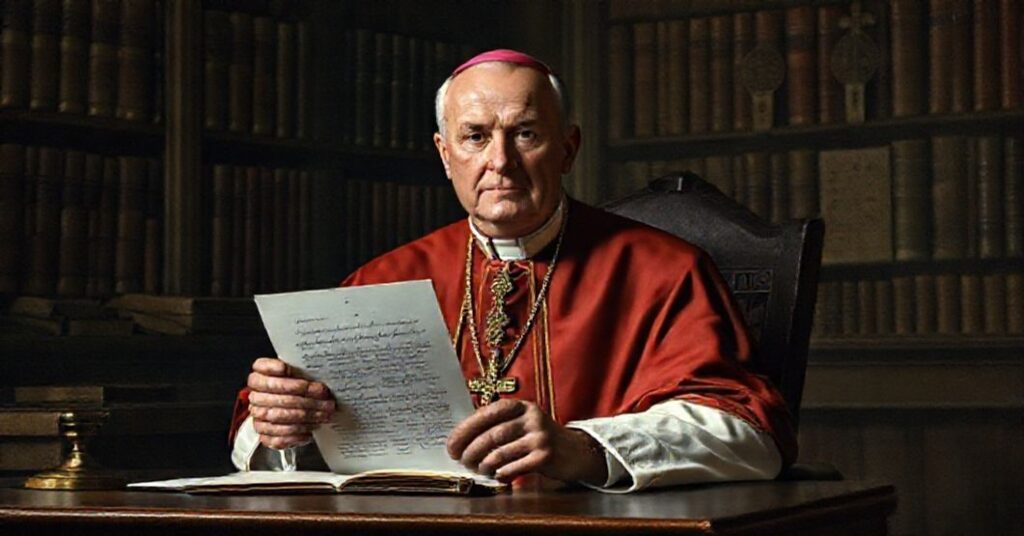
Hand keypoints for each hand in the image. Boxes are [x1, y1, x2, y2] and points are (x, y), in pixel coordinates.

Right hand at [246, 357, 334, 449]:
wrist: (284, 409)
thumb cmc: (292, 389)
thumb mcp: (296, 375)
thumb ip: (300, 371)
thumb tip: (317, 373)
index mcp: (259, 378)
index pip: (261, 370)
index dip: (272, 368)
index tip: (286, 368)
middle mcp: (255, 397)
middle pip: (280, 397)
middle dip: (307, 400)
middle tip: (326, 401)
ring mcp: (258, 417)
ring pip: (281, 417)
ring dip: (307, 417)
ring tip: (324, 414)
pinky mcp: (264, 435)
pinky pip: (279, 438)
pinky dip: (297, 434)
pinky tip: (311, 429)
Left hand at [446, 399, 607, 484]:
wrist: (576, 451)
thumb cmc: (540, 439)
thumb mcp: (523, 424)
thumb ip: (499, 426)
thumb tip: (463, 441)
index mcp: (521, 407)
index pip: (487, 414)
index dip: (466, 429)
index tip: (452, 444)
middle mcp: (531, 418)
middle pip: (492, 434)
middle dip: (471, 450)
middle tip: (462, 460)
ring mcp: (540, 437)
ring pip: (501, 452)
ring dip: (484, 464)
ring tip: (480, 469)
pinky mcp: (546, 456)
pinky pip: (515, 467)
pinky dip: (501, 474)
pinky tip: (499, 476)